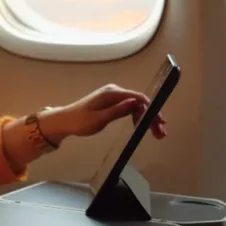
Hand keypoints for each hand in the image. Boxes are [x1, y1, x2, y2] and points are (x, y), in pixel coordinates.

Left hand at [39, 84, 167, 143]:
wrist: (65, 121)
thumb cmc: (80, 122)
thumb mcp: (99, 119)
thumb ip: (117, 111)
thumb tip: (134, 103)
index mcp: (112, 93)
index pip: (138, 98)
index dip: (151, 110)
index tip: (159, 123)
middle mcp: (115, 92)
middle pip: (140, 102)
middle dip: (152, 117)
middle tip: (161, 133)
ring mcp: (113, 96)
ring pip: (136, 106)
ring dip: (147, 118)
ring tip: (156, 134)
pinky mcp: (112, 102)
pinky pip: (129, 108)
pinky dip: (137, 117)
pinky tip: (142, 126)